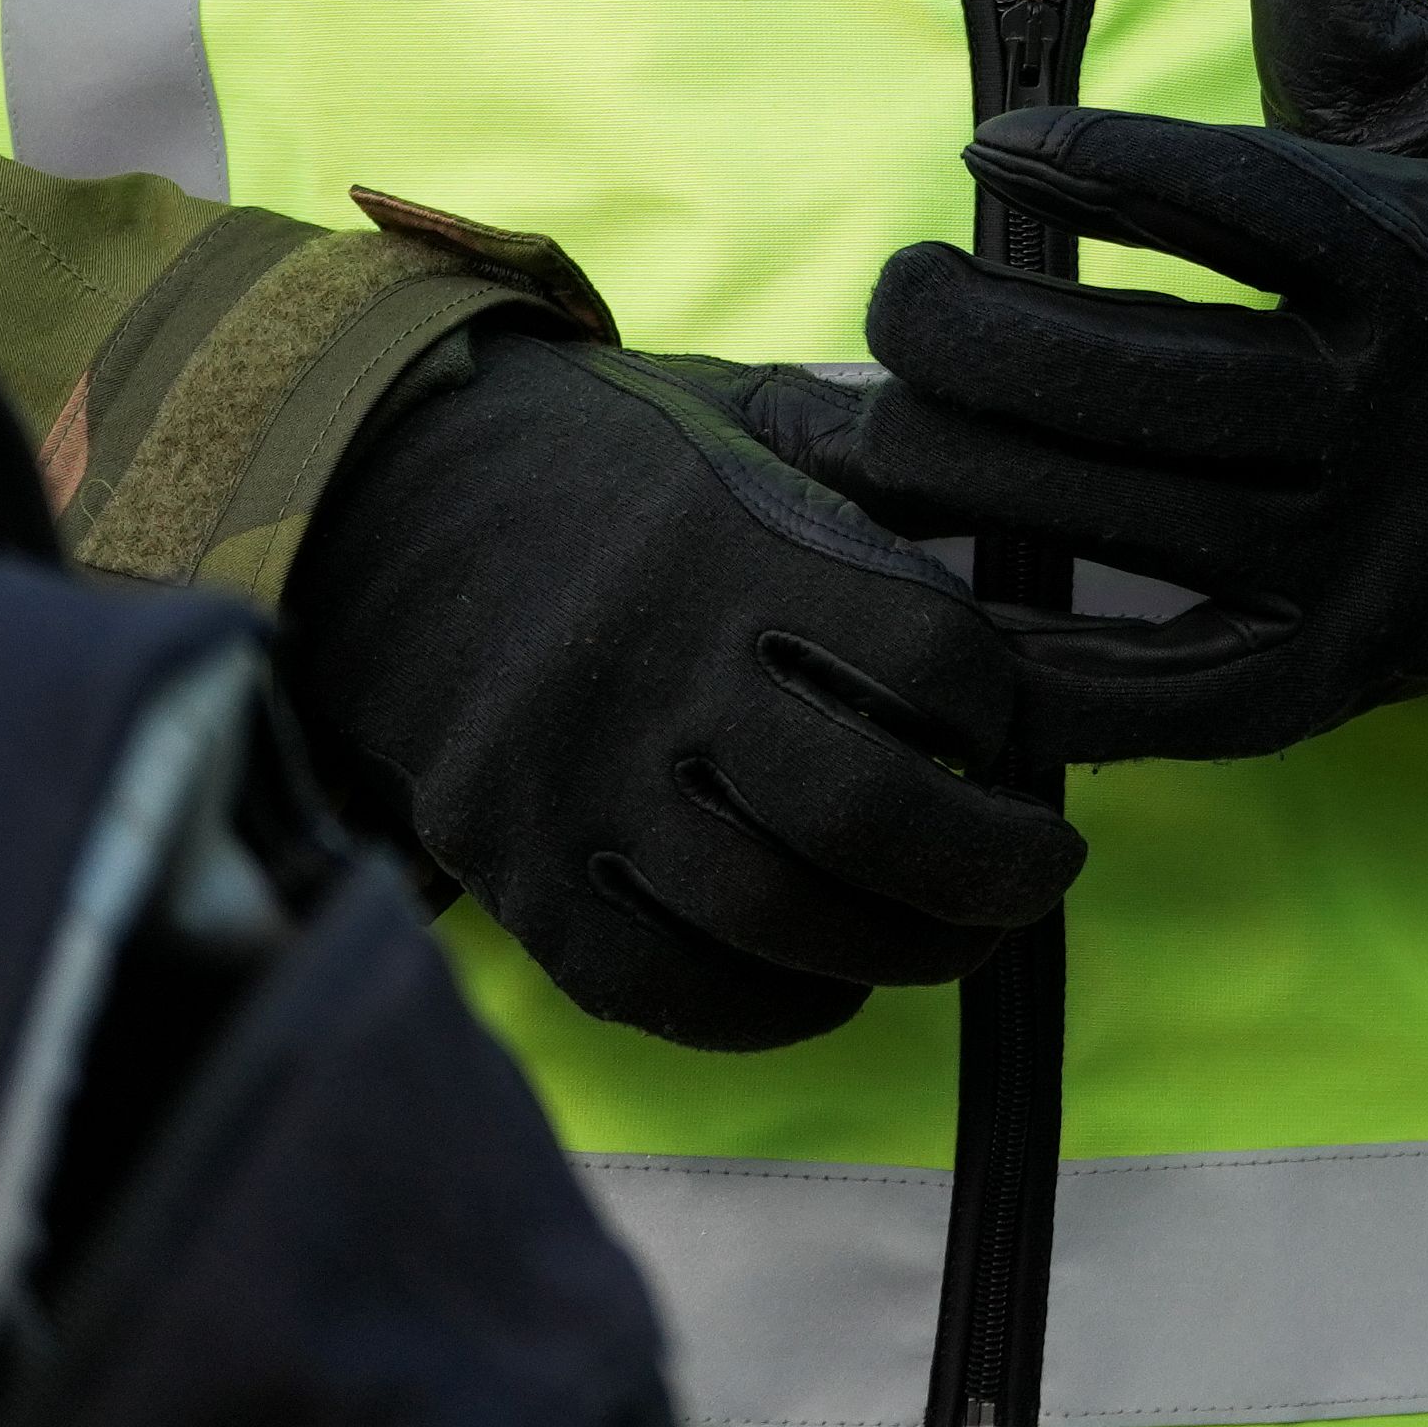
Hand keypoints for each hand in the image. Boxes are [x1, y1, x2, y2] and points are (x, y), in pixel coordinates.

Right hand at [276, 332, 1079, 1052]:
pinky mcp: (512, 871)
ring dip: (900, 948)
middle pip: (864, 812)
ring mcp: (573, 783)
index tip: (1015, 736)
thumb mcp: (742, 416)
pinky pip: (658, 982)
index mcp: (735, 543)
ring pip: (772, 914)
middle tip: (1043, 874)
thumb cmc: (612, 466)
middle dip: (990, 868)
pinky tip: (830, 985)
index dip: (1004, 715)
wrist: (385, 505)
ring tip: (959, 937)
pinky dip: (767, 1010)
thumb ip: (874, 460)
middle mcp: (653, 669)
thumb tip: (1030, 490)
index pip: (929, 658)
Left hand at [756, 0, 1427, 764]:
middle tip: (886, 295)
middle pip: (1131, 379)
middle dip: (962, 335)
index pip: (1245, 206)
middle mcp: (1401, 421)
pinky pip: (1135, 689)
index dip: (1106, 167)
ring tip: (826, 427)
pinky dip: (1010, 649)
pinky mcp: (1313, 682)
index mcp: (1427, 268)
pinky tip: (905, 581)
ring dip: (931, 473)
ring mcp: (1357, 565)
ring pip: (1097, 521)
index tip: (989, 139)